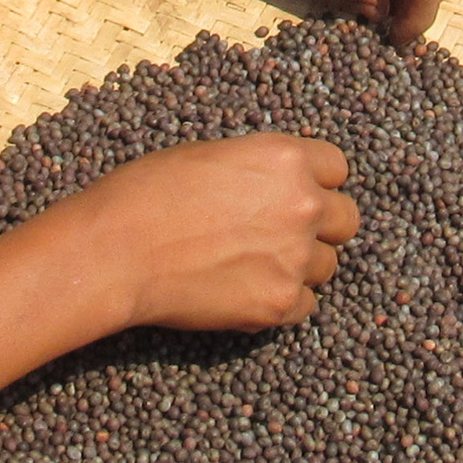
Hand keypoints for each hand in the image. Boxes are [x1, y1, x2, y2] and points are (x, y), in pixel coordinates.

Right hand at [46, 134, 357, 331]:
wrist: (116, 250)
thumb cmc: (146, 194)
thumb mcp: (209, 156)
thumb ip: (258, 170)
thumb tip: (275, 186)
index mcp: (285, 159)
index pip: (337, 168)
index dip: (316, 182)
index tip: (298, 194)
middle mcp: (302, 205)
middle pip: (346, 220)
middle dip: (320, 227)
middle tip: (282, 235)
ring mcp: (295, 257)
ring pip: (327, 266)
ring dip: (300, 267)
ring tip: (252, 266)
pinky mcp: (280, 303)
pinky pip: (306, 306)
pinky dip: (282, 302)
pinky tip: (244, 292)